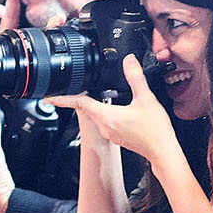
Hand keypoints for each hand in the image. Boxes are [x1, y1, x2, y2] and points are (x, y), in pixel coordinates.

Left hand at [47, 56, 178, 167]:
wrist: (162, 151)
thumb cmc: (155, 131)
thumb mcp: (146, 98)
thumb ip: (135, 77)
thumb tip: (128, 60)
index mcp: (107, 116)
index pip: (79, 103)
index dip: (63, 99)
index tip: (49, 97)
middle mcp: (105, 126)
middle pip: (86, 107)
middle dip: (81, 96)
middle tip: (77, 85)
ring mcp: (110, 132)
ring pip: (97, 114)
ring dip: (96, 103)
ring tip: (101, 92)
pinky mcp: (117, 136)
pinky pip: (106, 120)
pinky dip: (107, 111)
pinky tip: (118, 106)